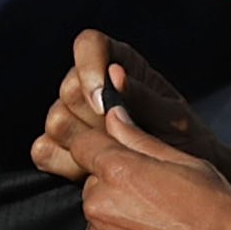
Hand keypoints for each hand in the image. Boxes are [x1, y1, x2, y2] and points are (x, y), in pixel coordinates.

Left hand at [33, 37, 230, 229]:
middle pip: (94, 189)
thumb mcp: (187, 163)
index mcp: (119, 173)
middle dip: (115, 192)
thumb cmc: (219, 215)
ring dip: (118, 228)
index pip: (83, 146)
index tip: (104, 153)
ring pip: (98, 226)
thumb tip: (113, 115)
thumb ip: (140, 139)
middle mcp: (100, 208)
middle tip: (155, 205)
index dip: (95, 147)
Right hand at [35, 31, 230, 184]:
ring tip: (116, 156)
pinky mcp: (60, 147)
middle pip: (68, 90)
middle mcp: (91, 84)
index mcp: (119, 62)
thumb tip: (115, 76)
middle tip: (124, 139)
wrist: (182, 183)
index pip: (88, 45)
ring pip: (56, 122)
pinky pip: (43, 150)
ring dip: (84, 144)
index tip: (104, 104)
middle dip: (95, 120)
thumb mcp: (176, 119)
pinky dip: (66, 164)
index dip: (89, 69)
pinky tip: (93, 172)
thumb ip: (145, 98)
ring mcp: (73, 116)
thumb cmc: (186, 141)